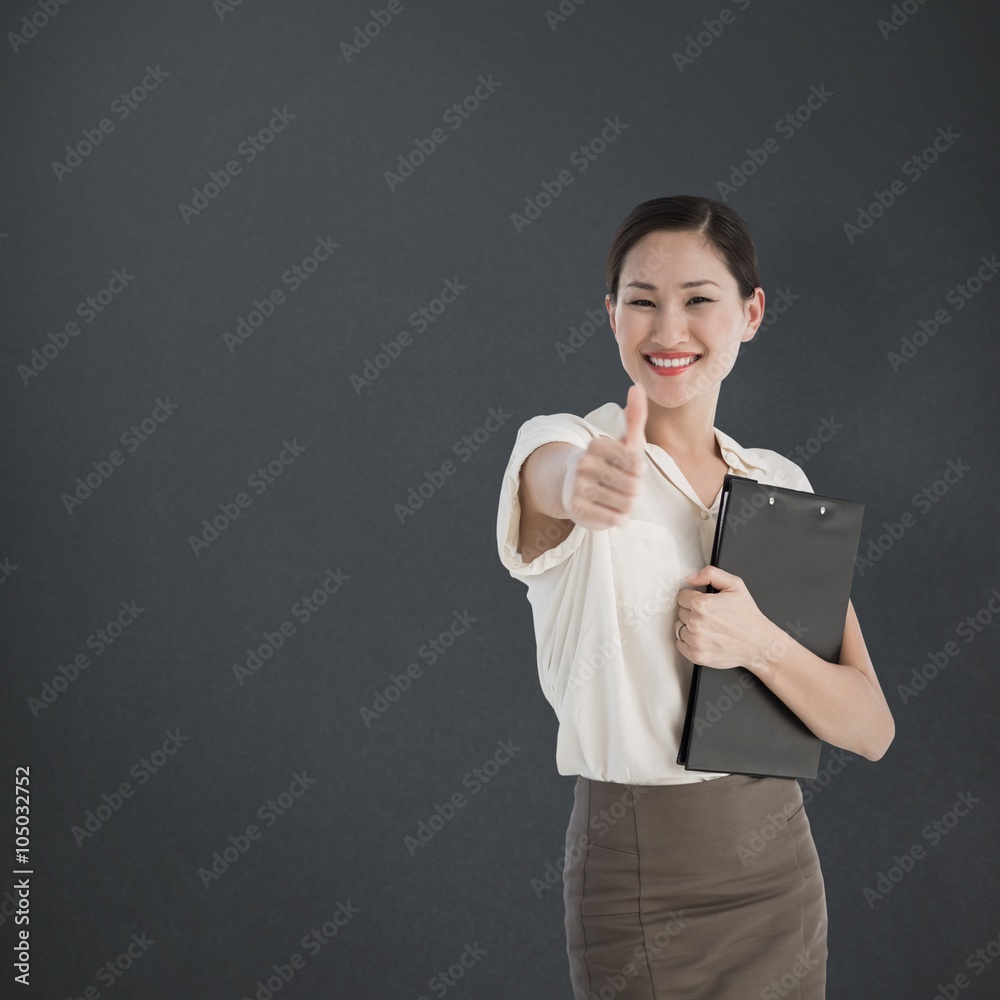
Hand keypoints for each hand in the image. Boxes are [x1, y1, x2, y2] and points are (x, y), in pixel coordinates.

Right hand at [560, 384, 646, 529]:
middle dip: (634, 489)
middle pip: (633, 485)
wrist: (572, 487)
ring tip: (615, 498)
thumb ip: (635, 416)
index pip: (637, 463)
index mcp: (595, 445)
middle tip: (622, 486)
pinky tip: (609, 509)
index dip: (638, 470)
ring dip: (627, 504)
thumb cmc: (609, 463)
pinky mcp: (576, 509)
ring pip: (626, 503)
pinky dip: (618, 517)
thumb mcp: (624, 441)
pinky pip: (615, 518)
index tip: (627, 468)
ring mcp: (577, 487)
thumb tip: (637, 387)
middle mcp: (583, 464)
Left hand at [674, 565, 784, 670]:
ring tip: (709, 628)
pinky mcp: (696, 655)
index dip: (694, 598)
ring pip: (680, 627)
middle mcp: (696, 623)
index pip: (682, 596)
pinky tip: (704, 638)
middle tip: (711, 616)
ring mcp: (695, 641)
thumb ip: (710, 574)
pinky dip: (688, 642)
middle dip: (693, 612)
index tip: (705, 603)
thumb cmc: (748, 616)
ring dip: (690, 627)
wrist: (759, 644)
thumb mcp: (735, 585)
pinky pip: (680, 644)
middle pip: (681, 612)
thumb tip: (691, 578)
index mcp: (702, 604)